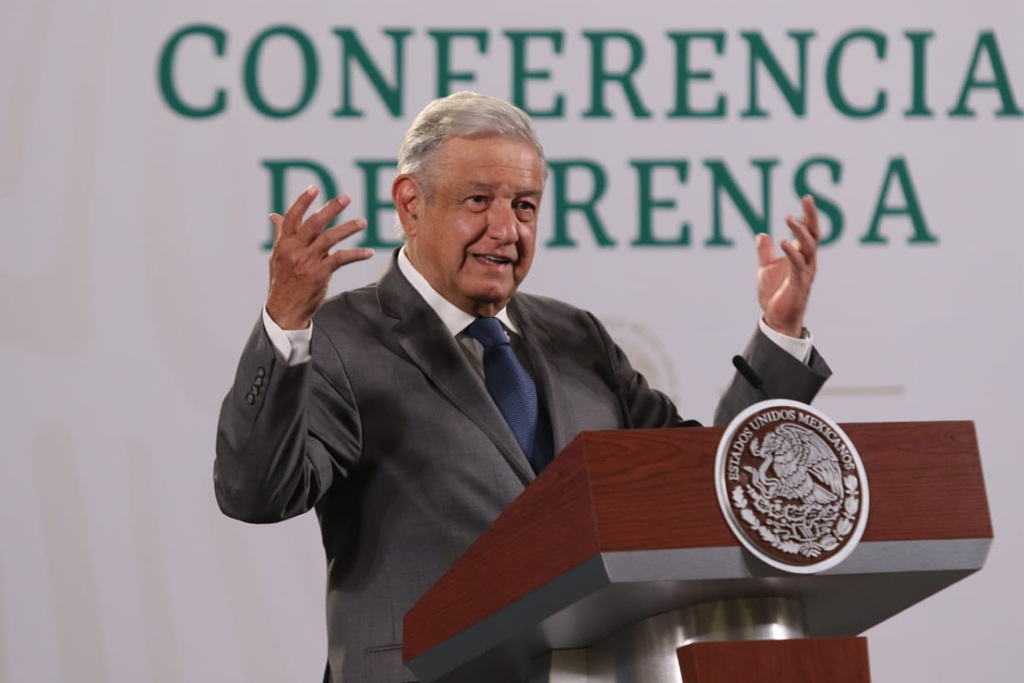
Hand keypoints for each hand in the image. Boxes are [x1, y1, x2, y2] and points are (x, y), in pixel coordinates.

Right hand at [266, 186, 373, 329]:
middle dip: (331, 208)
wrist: (285, 310)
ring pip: (330, 238)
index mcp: (284, 243)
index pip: (292, 217)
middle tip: (346, 197)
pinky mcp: (320, 274)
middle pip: (314, 223)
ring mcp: (307, 261)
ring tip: (363, 222)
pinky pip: (341, 259)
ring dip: (348, 228)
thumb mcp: (277, 256)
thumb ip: (280, 234)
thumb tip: (275, 215)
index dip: (302, 201)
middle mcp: (295, 250)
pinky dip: (356, 254)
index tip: (314, 188)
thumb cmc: (282, 281)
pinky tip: (369, 252)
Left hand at [756, 195, 819, 337]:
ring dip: (800, 231)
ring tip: (789, 218)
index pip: (808, 232)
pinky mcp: (799, 283)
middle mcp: (807, 262)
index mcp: (800, 256)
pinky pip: (798, 264)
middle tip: (807, 199)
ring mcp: (805, 272)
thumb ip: (765, 252)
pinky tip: (783, 241)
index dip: (808, 215)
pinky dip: (791, 251)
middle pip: (814, 234)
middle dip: (811, 216)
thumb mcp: (766, 269)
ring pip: (808, 247)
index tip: (806, 198)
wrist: (776, 319)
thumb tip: (761, 234)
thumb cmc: (774, 295)